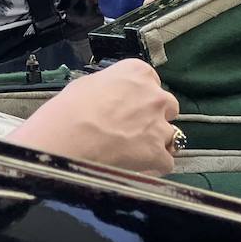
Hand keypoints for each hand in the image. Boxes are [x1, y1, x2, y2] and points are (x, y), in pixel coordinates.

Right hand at [10, 58, 180, 174]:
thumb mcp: (86, 84)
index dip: (141, 95)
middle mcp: (154, 96)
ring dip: (158, 142)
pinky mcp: (157, 152)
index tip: (132, 104)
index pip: (151, 80)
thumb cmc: (70, 109)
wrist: (69, 137)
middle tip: (135, 127)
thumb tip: (109, 94)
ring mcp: (159, 125)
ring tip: (137, 151)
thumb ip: (109, 87)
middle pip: (168, 106)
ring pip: (171, 134)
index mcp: (137, 73)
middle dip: (156, 116)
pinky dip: (156, 165)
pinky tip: (142, 168)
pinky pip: (167, 161)